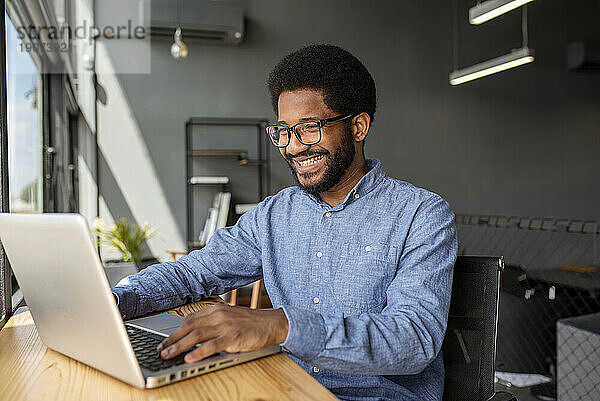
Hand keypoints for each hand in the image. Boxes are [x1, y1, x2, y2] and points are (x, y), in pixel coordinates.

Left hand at [156, 303, 288, 363]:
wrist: (272, 323)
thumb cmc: (250, 323)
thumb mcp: (228, 318)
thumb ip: (212, 323)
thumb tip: (192, 336)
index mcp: (215, 309)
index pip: (189, 320)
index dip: (174, 332)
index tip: (164, 342)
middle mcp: (218, 315)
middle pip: (189, 327)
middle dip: (172, 340)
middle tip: (161, 351)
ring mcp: (225, 325)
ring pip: (196, 335)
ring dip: (179, 346)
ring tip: (168, 355)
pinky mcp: (233, 337)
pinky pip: (212, 345)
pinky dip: (199, 352)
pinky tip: (189, 359)